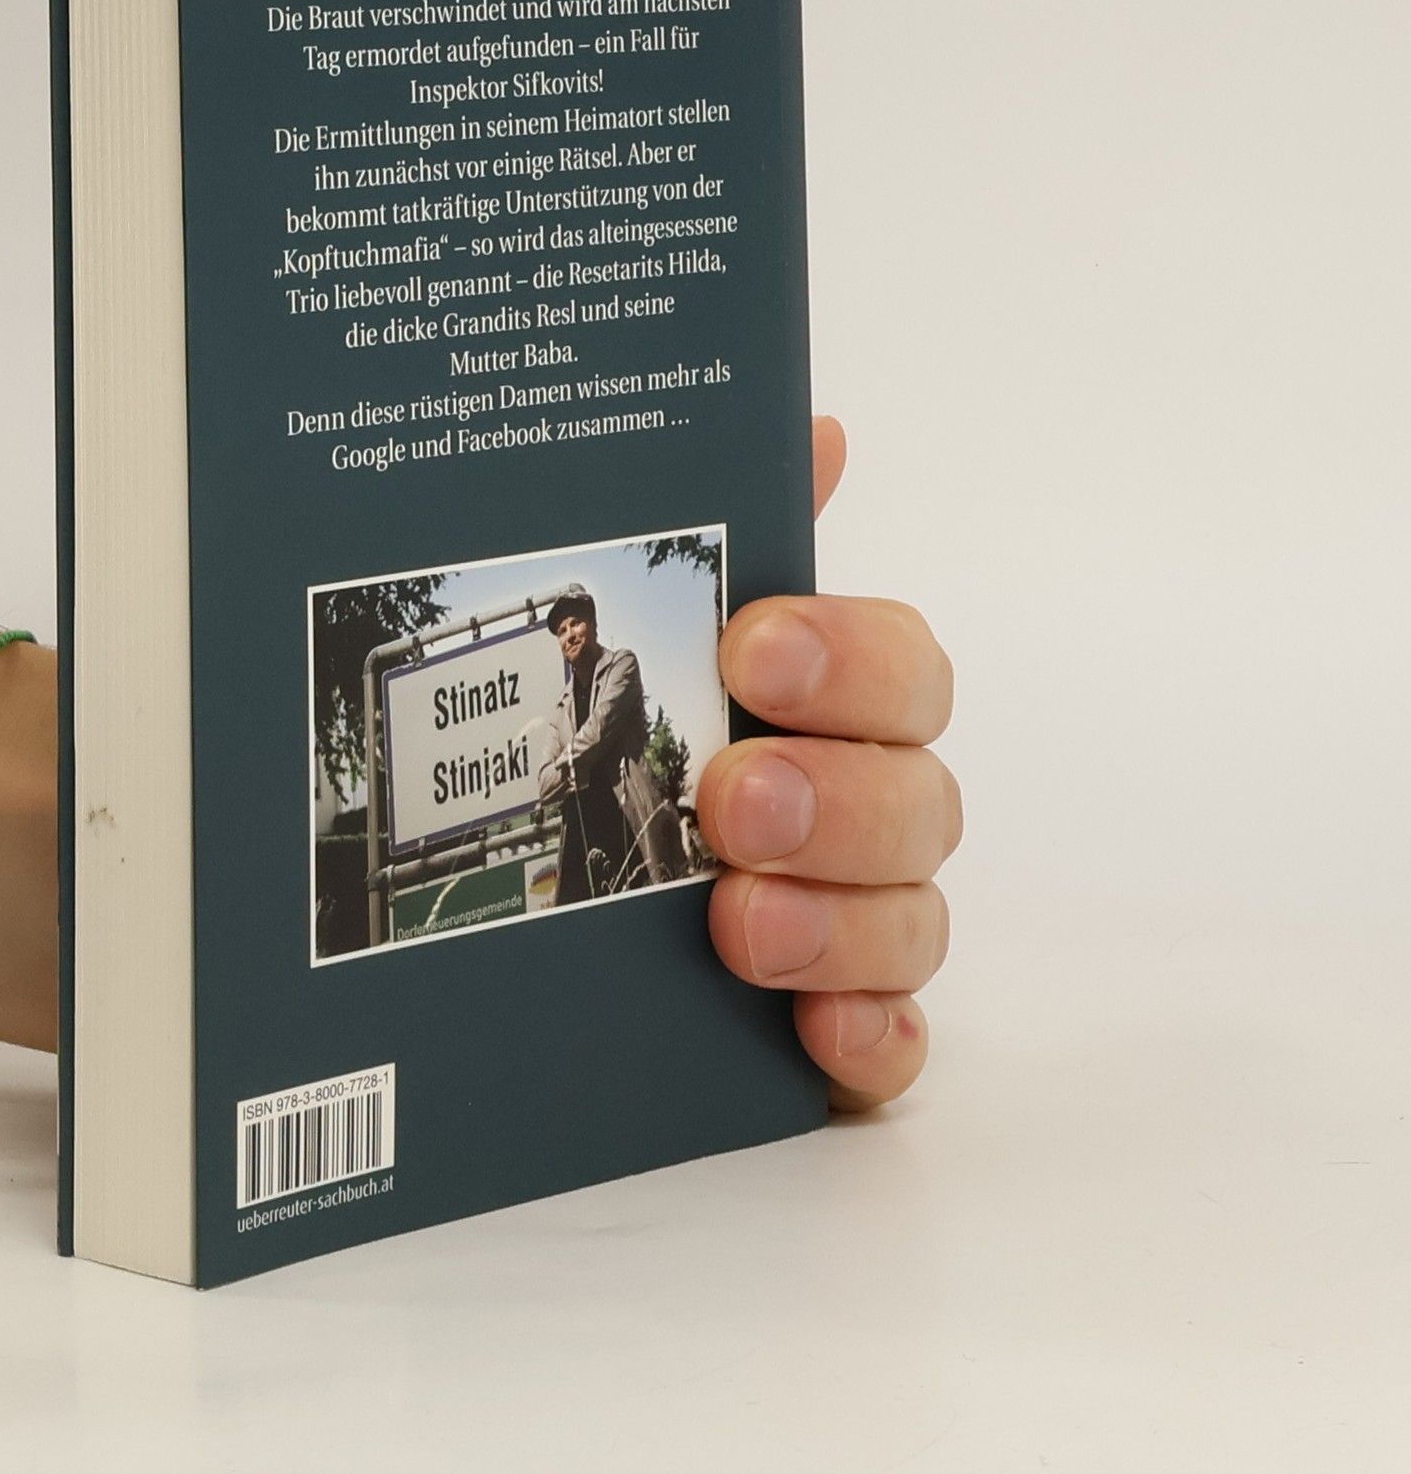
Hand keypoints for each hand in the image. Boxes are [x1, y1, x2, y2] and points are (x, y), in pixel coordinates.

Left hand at [697, 418, 958, 1109]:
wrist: (550, 907)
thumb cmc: (633, 739)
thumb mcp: (651, 632)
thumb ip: (727, 535)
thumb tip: (815, 428)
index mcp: (830, 706)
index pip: (900, 667)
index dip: (849, 656)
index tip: (754, 651)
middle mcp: (864, 808)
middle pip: (922, 798)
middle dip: (837, 797)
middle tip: (732, 804)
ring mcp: (858, 921)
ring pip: (914, 920)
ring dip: (840, 920)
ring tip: (739, 923)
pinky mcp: (839, 1025)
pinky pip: (896, 1045)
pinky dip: (870, 1039)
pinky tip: (819, 1035)